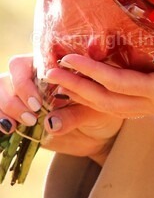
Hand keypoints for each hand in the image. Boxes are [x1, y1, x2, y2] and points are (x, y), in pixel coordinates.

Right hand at [1, 55, 123, 164]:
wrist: (98, 133)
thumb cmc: (99, 112)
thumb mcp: (93, 112)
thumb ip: (73, 115)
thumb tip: (50, 123)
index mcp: (50, 67)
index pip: (23, 64)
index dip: (24, 82)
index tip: (38, 104)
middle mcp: (32, 79)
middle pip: (7, 78)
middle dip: (15, 98)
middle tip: (33, 115)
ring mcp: (21, 97)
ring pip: (0, 93)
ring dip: (6, 108)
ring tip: (25, 124)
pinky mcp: (17, 116)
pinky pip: (0, 113)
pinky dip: (0, 120)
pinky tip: (10, 130)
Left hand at [44, 48, 153, 133]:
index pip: (119, 82)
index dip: (92, 71)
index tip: (69, 58)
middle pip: (107, 98)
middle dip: (77, 85)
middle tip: (50, 70)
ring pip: (111, 103)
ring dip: (85, 93)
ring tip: (63, 81)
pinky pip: (122, 103)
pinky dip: (101, 95)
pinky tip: (94, 86)